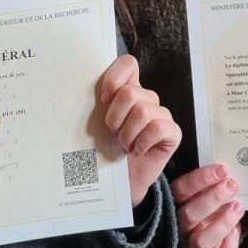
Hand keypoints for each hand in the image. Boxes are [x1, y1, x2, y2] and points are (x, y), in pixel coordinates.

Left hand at [100, 54, 181, 207]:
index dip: (113, 78)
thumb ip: (94, 104)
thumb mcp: (95, 124)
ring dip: (127, 134)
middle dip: (115, 118)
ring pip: (142, 111)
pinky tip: (136, 151)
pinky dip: (141, 142)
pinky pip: (157, 128)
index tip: (102, 100)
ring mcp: (162, 114)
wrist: (119, 184)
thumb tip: (74, 90)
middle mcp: (147, 99)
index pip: (128, 64)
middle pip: (130, 93)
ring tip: (123, 146)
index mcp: (128, 89)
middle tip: (112, 134)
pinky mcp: (173, 132)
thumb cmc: (105, 151)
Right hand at [172, 164, 242, 247]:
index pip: (180, 190)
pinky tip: (236, 232)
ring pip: (200, 240)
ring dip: (222, 223)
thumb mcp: (207, 192)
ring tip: (237, 207)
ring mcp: (192, 244)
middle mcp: (181, 226)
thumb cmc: (210, 208)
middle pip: (189, 214)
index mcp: (177, 205)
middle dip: (213, 198)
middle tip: (232, 185)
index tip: (222, 170)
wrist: (215, 236)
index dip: (200, 179)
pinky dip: (227, 246)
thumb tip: (227, 170)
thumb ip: (211, 183)